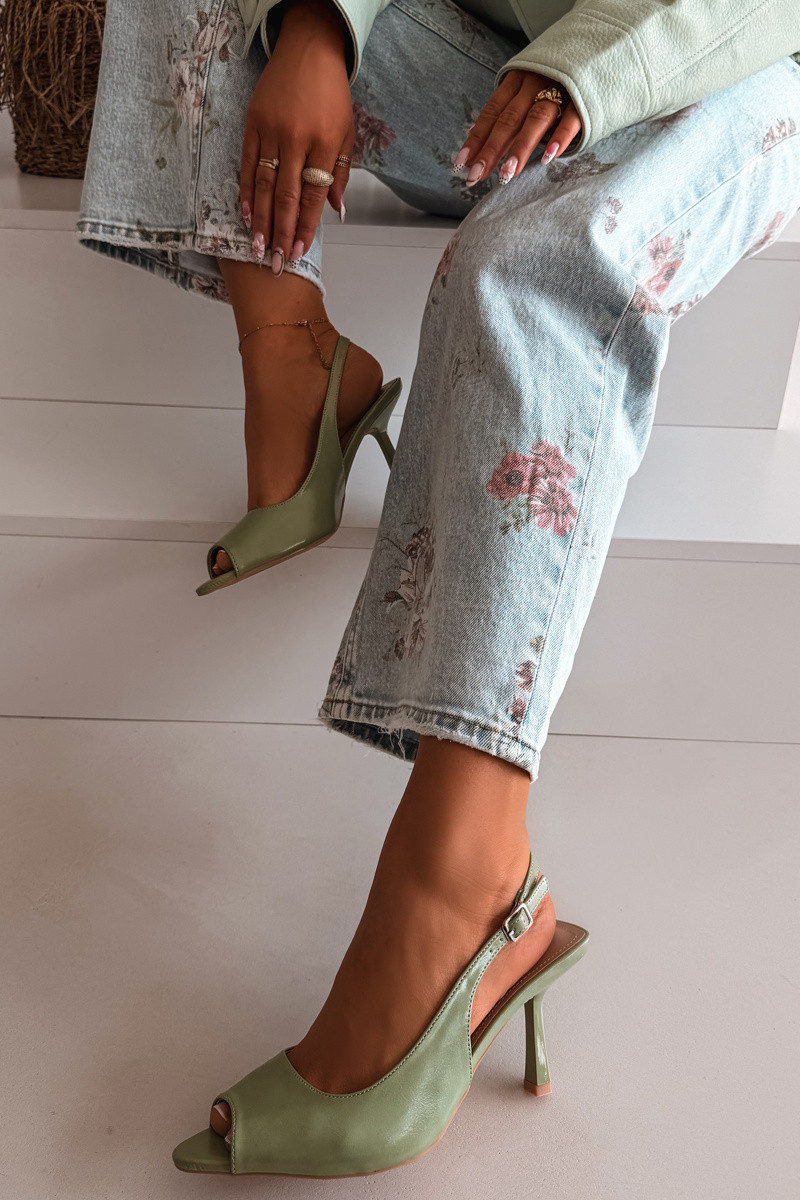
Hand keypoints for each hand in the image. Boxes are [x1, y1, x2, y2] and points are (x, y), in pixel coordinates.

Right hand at [240, 0, 353, 270]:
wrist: (309, 50)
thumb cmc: (331, 94)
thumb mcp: (346, 132)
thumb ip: (340, 172)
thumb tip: (336, 211)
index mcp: (324, 143)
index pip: (313, 195)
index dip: (305, 226)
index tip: (299, 251)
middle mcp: (297, 139)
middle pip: (287, 196)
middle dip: (281, 233)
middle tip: (276, 262)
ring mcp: (272, 131)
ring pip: (265, 185)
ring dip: (261, 220)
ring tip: (258, 248)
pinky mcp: (253, 123)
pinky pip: (248, 164)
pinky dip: (247, 192)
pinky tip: (246, 214)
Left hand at [454, 69, 581, 184]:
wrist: (595, 51)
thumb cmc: (554, 80)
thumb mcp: (528, 89)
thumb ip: (511, 115)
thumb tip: (484, 150)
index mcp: (516, 80)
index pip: (492, 112)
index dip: (476, 138)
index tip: (462, 163)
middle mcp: (534, 82)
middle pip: (509, 119)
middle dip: (491, 149)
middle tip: (477, 175)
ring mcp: (559, 89)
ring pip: (536, 119)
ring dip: (520, 147)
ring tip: (507, 174)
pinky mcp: (583, 98)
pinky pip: (570, 119)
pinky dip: (560, 137)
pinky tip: (548, 157)